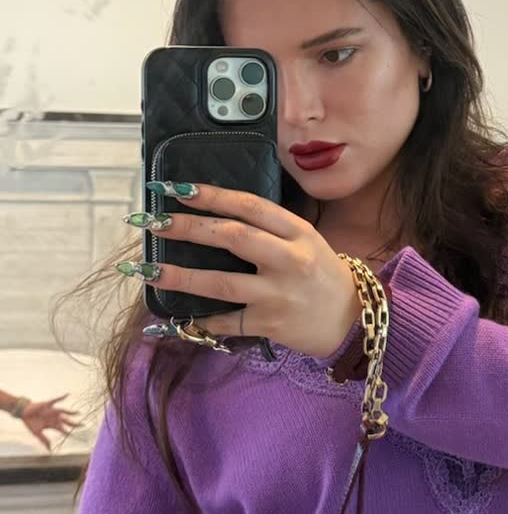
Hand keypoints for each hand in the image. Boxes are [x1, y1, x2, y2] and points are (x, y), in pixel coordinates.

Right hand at [19, 396, 80, 450]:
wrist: (23, 413)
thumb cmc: (31, 422)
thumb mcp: (37, 433)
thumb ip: (44, 440)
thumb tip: (50, 450)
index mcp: (53, 425)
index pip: (63, 430)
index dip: (68, 433)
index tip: (74, 436)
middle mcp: (54, 418)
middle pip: (67, 421)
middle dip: (74, 424)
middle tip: (83, 425)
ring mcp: (52, 411)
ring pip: (63, 411)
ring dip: (70, 412)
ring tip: (78, 413)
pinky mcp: (48, 404)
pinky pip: (56, 400)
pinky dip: (61, 397)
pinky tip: (67, 394)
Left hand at [144, 184, 360, 355]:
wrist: (352, 320)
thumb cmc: (323, 275)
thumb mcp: (306, 241)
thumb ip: (270, 228)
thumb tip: (215, 215)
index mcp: (298, 232)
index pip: (250, 206)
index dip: (212, 196)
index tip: (178, 189)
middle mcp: (289, 259)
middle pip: (231, 237)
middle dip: (188, 228)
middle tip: (155, 223)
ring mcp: (278, 294)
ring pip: (221, 282)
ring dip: (180, 276)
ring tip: (149, 270)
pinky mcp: (270, 324)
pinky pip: (228, 320)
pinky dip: (203, 318)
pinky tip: (181, 317)